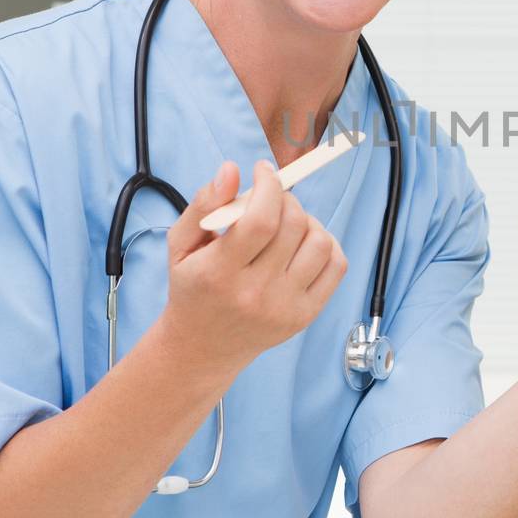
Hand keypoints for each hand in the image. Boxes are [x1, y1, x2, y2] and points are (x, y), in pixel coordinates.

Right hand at [159, 160, 348, 376]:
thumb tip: (232, 169)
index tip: (264, 170)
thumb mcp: (181, 245)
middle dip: (285, 198)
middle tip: (271, 197)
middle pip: (292, 225)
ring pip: (319, 242)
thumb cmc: (193, 287)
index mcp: (218, 274)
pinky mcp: (306, 316)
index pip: (259, 220)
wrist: (204, 348)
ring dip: (306, 220)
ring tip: (285, 223)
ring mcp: (285, 307)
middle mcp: (255, 294)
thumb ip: (204, 203)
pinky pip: (336, 265)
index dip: (269, 186)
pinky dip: (326, 244)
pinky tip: (303, 243)